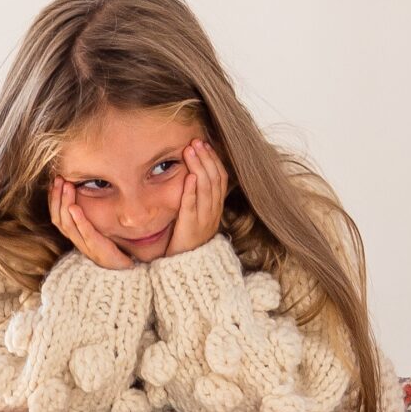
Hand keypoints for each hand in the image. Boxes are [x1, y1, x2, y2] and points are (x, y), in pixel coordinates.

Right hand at [48, 179, 132, 270]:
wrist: (120, 267)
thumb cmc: (107, 247)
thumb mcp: (94, 230)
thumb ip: (87, 217)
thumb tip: (84, 194)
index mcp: (74, 235)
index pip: (56, 215)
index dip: (53, 199)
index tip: (54, 182)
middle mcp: (75, 239)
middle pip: (58, 217)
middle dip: (56, 197)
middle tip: (58, 179)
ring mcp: (84, 243)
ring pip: (67, 223)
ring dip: (65, 203)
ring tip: (67, 186)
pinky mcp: (95, 246)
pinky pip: (84, 231)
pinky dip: (78, 219)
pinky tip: (75, 207)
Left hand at [166, 136, 229, 258]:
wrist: (189, 269)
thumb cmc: (190, 241)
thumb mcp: (199, 218)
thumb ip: (199, 200)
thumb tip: (194, 176)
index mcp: (216, 208)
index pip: (221, 179)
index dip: (214, 160)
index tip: (205, 144)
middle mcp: (213, 212)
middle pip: (214, 180)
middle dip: (206, 158)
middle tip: (196, 142)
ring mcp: (203, 220)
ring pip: (206, 189)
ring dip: (199, 167)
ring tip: (190, 151)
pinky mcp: (190, 228)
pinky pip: (192, 206)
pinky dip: (191, 190)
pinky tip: (189, 177)